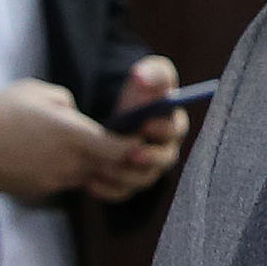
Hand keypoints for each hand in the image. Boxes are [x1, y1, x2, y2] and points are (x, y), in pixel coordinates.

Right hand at [0, 80, 136, 202]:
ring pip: (88, 175)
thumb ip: (68, 103)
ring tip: (80, 144)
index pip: (120, 150)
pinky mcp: (40, 191)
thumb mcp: (38, 91)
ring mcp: (54, 181)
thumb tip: (77, 116)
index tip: (139, 136)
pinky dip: (70, 171)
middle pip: (109, 167)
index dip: (134, 146)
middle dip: (118, 157)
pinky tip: (52, 155)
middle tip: (118, 142)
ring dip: (93, 164)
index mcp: (73, 135)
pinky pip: (66, 181)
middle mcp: (69, 163)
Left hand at [94, 54, 190, 202]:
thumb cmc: (141, 90)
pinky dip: (108, 190)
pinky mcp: (130, 181)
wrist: (123, 110)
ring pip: (142, 179)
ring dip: (125, 175)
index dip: (164, 129)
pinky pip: (122, 192)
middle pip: (164, 160)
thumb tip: (143, 78)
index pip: (176, 130)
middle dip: (149, 158)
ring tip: (105, 167)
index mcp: (173, 124)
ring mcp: (149, 169)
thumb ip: (152, 73)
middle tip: (131, 154)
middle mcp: (166, 150)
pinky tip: (90, 182)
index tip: (147, 124)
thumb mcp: (149, 73)